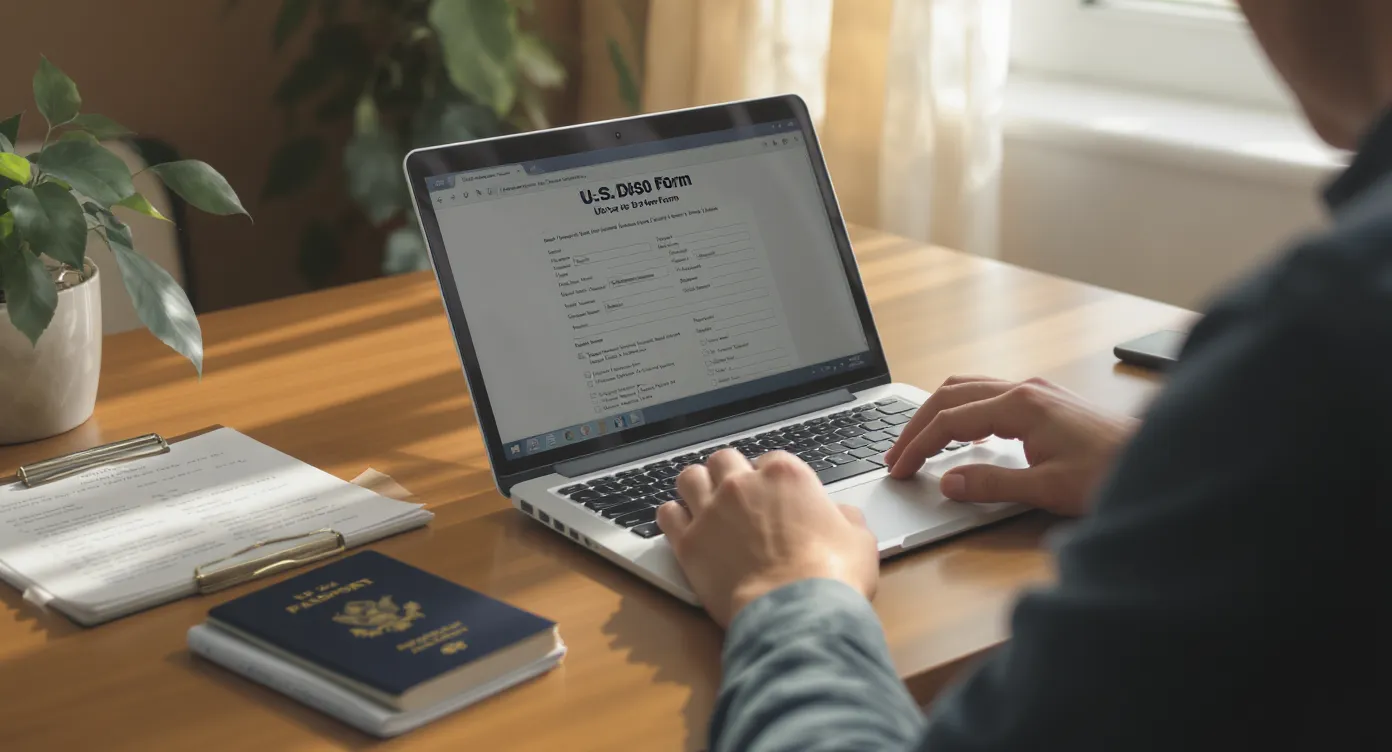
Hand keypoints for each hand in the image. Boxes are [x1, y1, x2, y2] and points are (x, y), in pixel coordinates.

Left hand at [656, 449, 878, 627]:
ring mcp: (711, 511)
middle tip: (736, 495)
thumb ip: (845, 518)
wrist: (796, 611)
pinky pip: (666, 514)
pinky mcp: (689, 541)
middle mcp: (743, 484)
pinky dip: (673, 517)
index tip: (772, 496)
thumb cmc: (831, 576)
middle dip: (729, 474)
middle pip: (724, 460)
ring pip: (689, 477)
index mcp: (785, 475)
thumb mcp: (859, 539)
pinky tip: (682, 526)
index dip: (770, 478)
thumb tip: (842, 516)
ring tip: (704, 503)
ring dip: (696, 487)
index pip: (769, 460)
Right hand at [883, 376, 1137, 516]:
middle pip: (951, 395)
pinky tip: (960, 435)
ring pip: (969, 389)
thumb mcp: (1048, 488)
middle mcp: (1026, 390)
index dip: (917, 445)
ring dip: (938, 413)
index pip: (949, 420)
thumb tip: (949, 483)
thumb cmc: (1112, 474)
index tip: (898, 469)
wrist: (1164, 461)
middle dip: (917, 424)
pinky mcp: (1047, 402)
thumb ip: (993, 485)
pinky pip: (988, 396)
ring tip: (917, 443)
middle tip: (895, 455)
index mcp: (1020, 405)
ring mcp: (1037, 392)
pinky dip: (961, 412)